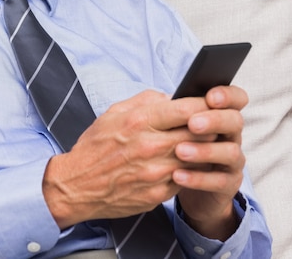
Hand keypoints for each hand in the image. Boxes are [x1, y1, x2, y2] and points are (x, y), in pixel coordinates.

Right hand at [42, 89, 208, 228]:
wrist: (77, 185)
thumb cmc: (96, 146)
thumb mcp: (115, 112)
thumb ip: (146, 100)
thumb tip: (171, 97)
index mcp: (140, 121)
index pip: (188, 109)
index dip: (206, 104)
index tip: (212, 102)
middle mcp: (150, 146)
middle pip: (199, 133)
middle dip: (210, 126)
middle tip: (214, 122)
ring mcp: (156, 173)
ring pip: (198, 158)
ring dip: (204, 150)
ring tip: (204, 143)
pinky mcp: (157, 194)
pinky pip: (186, 178)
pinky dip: (191, 170)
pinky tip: (188, 163)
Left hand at [174, 85, 247, 240]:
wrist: (180, 181)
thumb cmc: (178, 141)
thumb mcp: (176, 122)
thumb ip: (177, 108)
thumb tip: (167, 99)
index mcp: (221, 113)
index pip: (236, 98)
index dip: (228, 95)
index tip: (210, 97)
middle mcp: (232, 134)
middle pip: (235, 121)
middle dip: (215, 120)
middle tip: (193, 124)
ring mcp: (233, 159)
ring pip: (230, 152)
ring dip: (205, 151)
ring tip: (180, 151)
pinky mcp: (229, 184)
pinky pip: (219, 181)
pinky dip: (198, 178)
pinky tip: (177, 175)